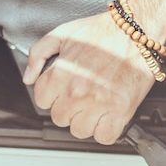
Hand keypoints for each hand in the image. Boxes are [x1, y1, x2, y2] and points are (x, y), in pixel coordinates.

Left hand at [22, 12, 154, 144]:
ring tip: (95, 103)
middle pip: (60, 118)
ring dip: (86, 120)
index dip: (52, 93)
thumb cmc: (104, 30)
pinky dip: (105, 129)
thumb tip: (29, 77)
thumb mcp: (64, 33)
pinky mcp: (121, 110)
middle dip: (68, 106)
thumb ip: (39, 53)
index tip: (62, 88)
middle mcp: (77, 91)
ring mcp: (99, 103)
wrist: (137, 29)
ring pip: (80, 130)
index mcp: (61, 72)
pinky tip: (107, 114)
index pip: (42, 100)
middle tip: (81, 93)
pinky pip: (104, 136)